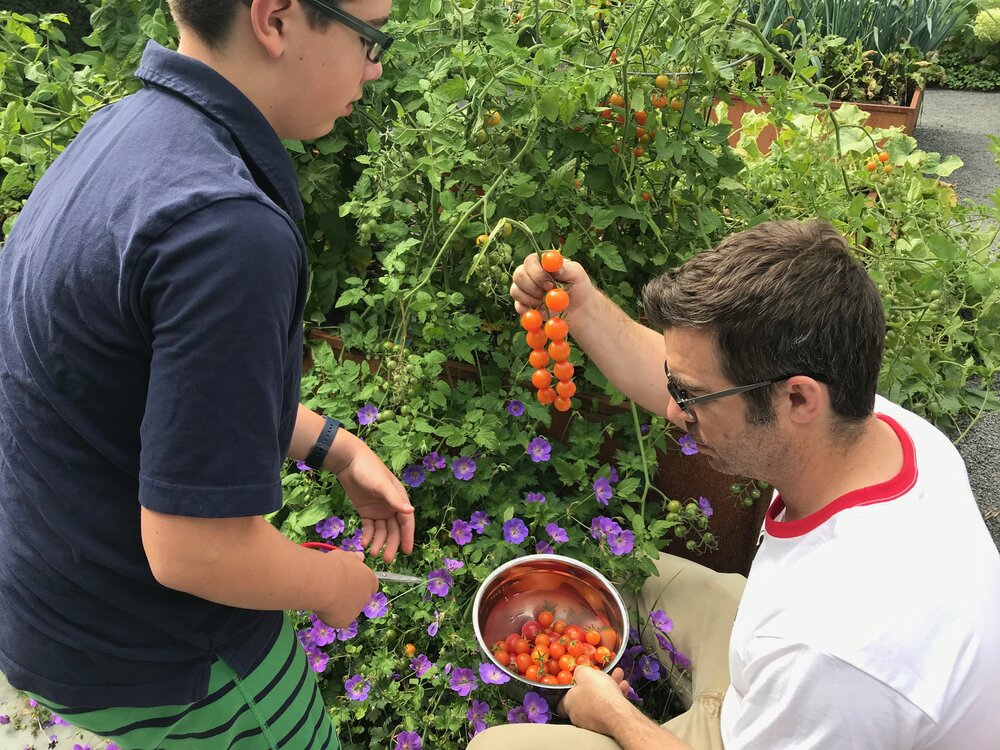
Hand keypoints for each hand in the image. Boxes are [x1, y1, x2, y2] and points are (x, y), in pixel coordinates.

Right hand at [315, 549, 377, 627]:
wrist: (324, 583)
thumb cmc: (335, 566)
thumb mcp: (345, 556)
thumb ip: (354, 558)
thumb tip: (361, 557)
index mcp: (369, 580)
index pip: (370, 585)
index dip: (359, 584)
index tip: (348, 582)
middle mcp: (366, 596)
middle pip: (359, 598)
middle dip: (349, 596)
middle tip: (333, 590)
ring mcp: (356, 610)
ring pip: (347, 610)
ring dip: (339, 606)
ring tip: (325, 596)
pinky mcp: (345, 621)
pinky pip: (337, 620)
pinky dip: (330, 616)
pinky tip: (322, 606)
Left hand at [330, 432, 414, 562]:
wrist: (348, 461)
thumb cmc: (368, 469)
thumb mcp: (381, 484)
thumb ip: (395, 499)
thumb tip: (411, 511)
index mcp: (399, 499)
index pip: (406, 522)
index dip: (407, 537)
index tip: (406, 552)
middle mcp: (391, 506)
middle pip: (394, 530)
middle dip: (391, 544)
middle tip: (386, 559)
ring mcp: (378, 509)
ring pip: (381, 531)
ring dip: (378, 542)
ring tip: (372, 553)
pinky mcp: (366, 511)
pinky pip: (369, 527)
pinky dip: (368, 535)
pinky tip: (364, 543)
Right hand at [510, 251, 594, 318]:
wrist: (579, 309)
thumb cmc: (578, 287)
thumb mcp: (576, 274)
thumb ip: (565, 268)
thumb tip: (552, 265)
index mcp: (541, 262)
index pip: (530, 261)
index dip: (537, 273)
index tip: (550, 285)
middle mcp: (529, 273)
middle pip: (518, 275)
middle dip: (532, 287)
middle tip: (546, 295)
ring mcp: (524, 288)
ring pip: (515, 291)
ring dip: (531, 299)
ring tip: (547, 303)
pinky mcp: (522, 304)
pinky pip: (518, 306)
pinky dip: (529, 311)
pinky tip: (542, 311)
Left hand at [558, 666, 631, 735]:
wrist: (619, 716)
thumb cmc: (598, 693)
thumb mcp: (585, 673)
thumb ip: (579, 671)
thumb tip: (578, 672)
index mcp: (569, 704)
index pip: (562, 701)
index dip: (569, 690)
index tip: (577, 682)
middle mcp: (578, 715)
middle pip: (585, 697)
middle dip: (595, 684)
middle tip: (602, 675)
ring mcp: (593, 721)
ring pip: (599, 700)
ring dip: (608, 687)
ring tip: (617, 675)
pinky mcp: (608, 724)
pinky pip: (610, 708)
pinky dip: (616, 696)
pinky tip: (623, 686)